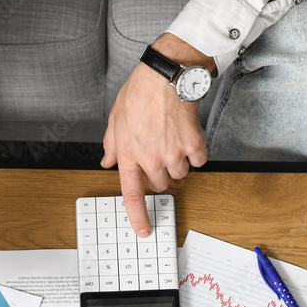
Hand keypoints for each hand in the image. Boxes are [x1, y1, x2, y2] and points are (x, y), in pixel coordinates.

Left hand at [101, 33, 211, 236]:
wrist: (166, 74)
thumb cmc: (140, 92)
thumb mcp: (115, 117)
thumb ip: (111, 145)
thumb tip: (107, 162)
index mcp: (129, 154)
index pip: (132, 195)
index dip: (138, 216)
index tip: (144, 231)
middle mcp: (151, 158)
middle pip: (161, 185)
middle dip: (161, 173)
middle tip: (160, 150)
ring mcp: (173, 153)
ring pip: (180, 174)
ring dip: (179, 162)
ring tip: (173, 137)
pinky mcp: (193, 145)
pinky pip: (199, 161)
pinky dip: (197, 153)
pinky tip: (188, 134)